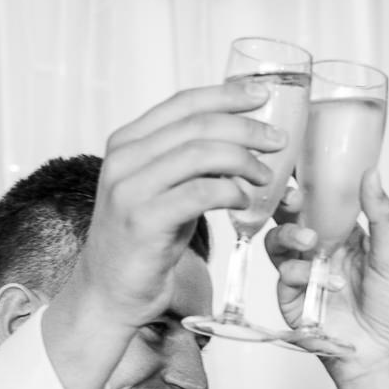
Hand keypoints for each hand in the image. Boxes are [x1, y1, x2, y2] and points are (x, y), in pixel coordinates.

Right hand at [60, 81, 284, 327]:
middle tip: (278, 141)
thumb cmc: (145, 241)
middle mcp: (124, 159)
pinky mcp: (144, 220)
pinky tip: (244, 202)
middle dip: (246, 129)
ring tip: (265, 177)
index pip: (183, 103)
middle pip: (197, 125)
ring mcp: (130, 189)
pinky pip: (200, 193)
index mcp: (127, 142)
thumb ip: (188, 162)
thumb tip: (239, 139)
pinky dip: (231, 193)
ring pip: (201, 154)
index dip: (227, 95)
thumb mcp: (163, 189)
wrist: (110, 292)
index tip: (262, 96)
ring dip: (244, 161)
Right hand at [264, 170, 388, 385]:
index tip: (302, 167)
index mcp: (347, 237)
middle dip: (288, 206)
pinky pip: (283, 276)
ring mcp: (305, 276)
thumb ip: (380, 214)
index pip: (321, 203)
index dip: (310, 186)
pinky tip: (321, 282)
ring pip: (279, 243)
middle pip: (292, 219)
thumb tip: (372, 171)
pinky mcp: (293, 301)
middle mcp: (322, 253)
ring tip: (310, 242)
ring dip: (289, 236)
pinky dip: (298, 273)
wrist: (386, 358)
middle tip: (293, 200)